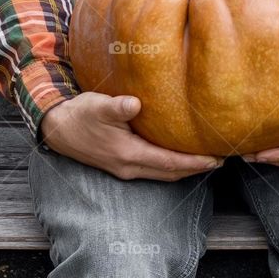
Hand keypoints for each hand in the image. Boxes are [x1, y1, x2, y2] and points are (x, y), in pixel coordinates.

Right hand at [38, 93, 223, 180]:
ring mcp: (125, 169)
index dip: (194, 162)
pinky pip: (154, 169)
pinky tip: (178, 155)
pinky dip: (171, 166)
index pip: (170, 163)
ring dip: (185, 169)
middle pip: (171, 173)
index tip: (216, 158)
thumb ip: (117, 107)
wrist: (57, 128)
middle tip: (220, 159)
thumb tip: (135, 104)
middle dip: (196, 168)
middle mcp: (129, 167)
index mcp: (128, 155)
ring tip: (206, 159)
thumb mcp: (98, 106)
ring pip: (163, 174)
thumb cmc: (81, 115)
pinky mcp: (121, 165)